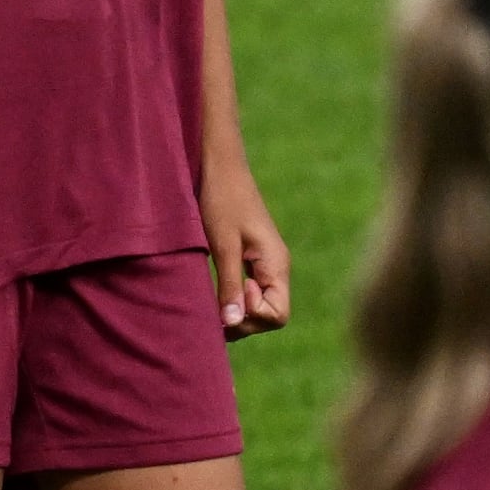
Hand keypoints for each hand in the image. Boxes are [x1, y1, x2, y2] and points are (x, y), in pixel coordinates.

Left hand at [202, 163, 292, 338]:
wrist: (220, 166)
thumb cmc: (221, 199)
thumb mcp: (223, 245)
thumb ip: (229, 285)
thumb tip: (232, 323)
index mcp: (276, 263)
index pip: (278, 315)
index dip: (254, 315)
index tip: (235, 289)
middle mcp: (276, 267)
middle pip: (270, 316)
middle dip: (243, 320)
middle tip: (215, 303)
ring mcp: (266, 264)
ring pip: (259, 307)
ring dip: (237, 311)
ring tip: (211, 299)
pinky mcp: (253, 259)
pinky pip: (250, 292)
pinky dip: (234, 299)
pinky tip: (215, 291)